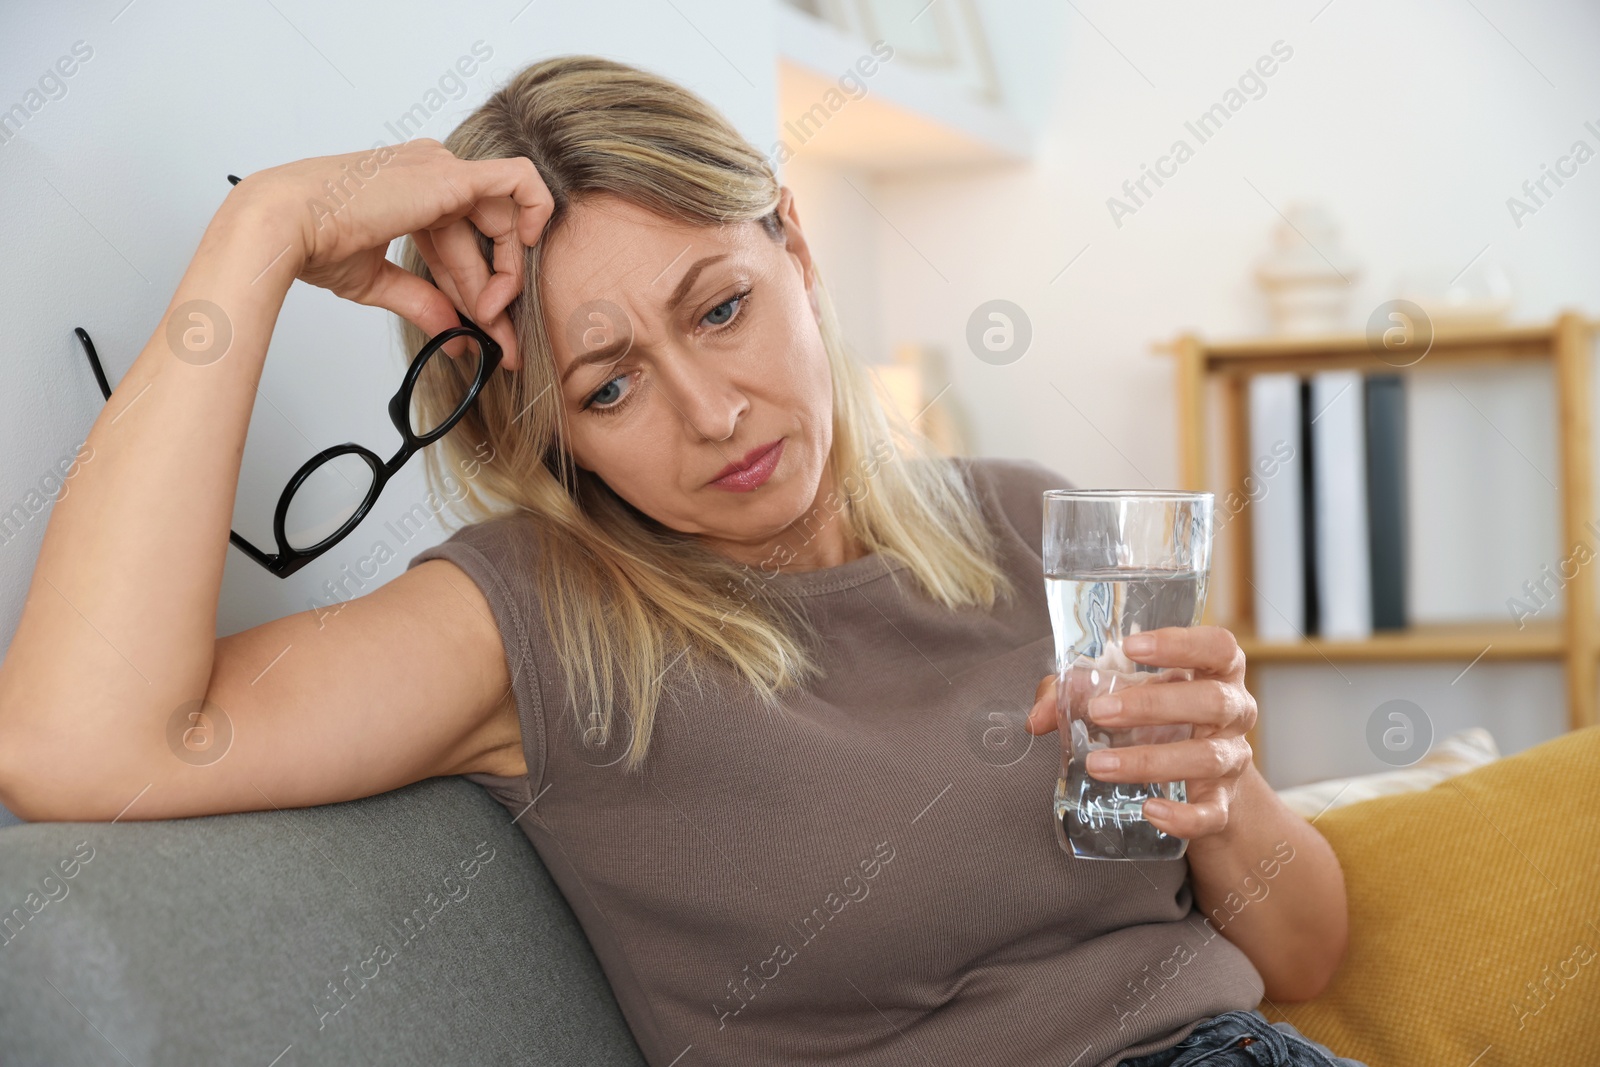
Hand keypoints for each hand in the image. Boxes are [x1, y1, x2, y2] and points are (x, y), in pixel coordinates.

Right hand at [228, 139, 553, 366]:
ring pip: (505, 220)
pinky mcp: (452, 176)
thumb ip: (424, 302)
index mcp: (410, 193)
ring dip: (506, 275)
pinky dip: (537, 210)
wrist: (286, 226)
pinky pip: (520, 180)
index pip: (462, 243)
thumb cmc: (313, 242)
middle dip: (498, 290)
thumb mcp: (379, 281)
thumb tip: (456, 335)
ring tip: (490, 316)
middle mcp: (431, 174)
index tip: (486, 334)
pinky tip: (532, 248)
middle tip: (497, 335)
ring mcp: (442, 169)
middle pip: (488, 234)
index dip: (479, 291)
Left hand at [1023, 626, 1257, 842]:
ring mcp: (1231, 759)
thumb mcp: (1120, 694)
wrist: (1200, 781)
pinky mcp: (1223, 803)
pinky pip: (1212, 813)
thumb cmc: (1155, 720)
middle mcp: (1234, 712)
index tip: (1131, 648)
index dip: (1181, 644)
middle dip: (1154, 705)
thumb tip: (1035, 719)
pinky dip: (1183, 815)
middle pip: (1212, 701)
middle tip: (1101, 711)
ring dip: (1150, 760)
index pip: (1217, 646)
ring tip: (1098, 765)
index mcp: (1214, 673)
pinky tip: (1149, 810)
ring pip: (1207, 758)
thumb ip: (1073, 694)